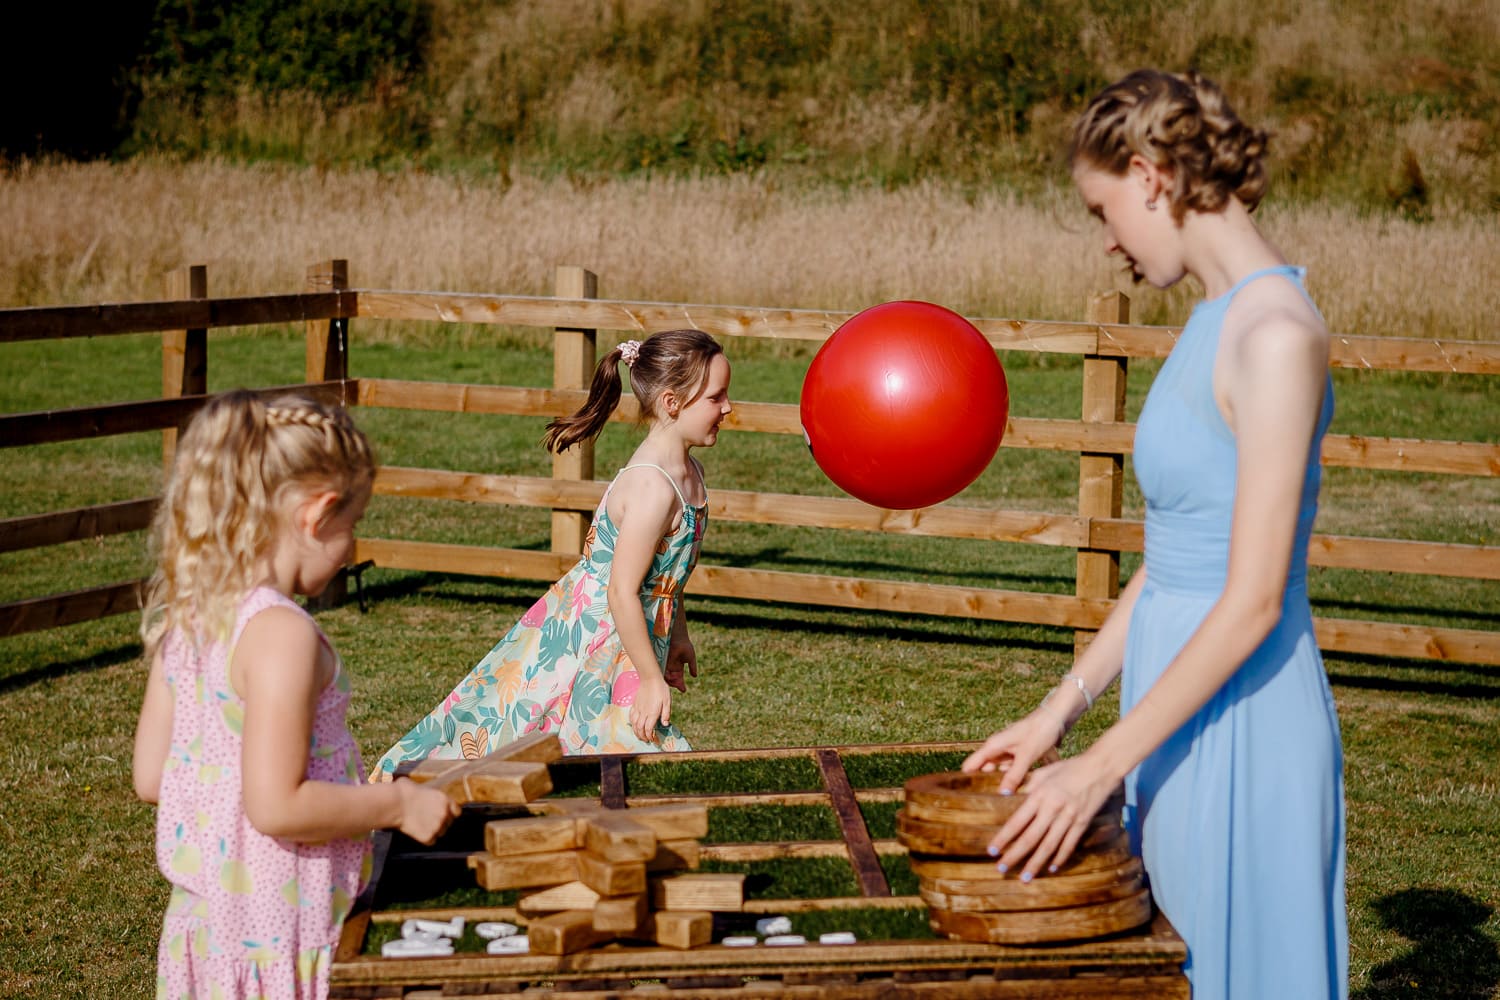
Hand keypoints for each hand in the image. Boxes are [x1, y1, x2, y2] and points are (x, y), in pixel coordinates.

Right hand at [394, 778, 460, 844]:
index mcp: (445, 799)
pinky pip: (431, 841)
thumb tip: (421, 791)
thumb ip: (427, 792)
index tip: (442, 814)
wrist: (393, 804)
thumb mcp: (420, 786)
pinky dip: (425, 839)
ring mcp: (438, 826)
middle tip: (427, 820)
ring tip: (420, 826)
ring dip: (433, 830)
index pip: (456, 811)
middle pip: (449, 823)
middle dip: (440, 822)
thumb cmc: (403, 792)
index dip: (449, 813)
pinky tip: (416, 832)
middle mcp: (445, 813)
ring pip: (440, 833)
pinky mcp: (429, 837)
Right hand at [629, 673, 672, 741]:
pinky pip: (631, 716)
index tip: (652, 740)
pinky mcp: (634, 704)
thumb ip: (666, 714)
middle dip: (642, 737)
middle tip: (646, 740)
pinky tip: (634, 725)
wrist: (650, 678)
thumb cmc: (661, 689)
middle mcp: (643, 712)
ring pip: (634, 724)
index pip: (648, 729)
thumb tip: (665, 724)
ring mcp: (638, 708)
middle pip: (640, 729)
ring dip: (636, 732)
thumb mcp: (667, 701)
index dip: (649, 736)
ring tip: (640, 736)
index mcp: (652, 713)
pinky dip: (632, 723)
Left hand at [663, 636, 697, 692]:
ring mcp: (667, 665)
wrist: (679, 638)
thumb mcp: (690, 658)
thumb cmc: (685, 646)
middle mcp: (672, 668)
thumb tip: (695, 676)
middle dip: (677, 685)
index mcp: (678, 667)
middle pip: (673, 680)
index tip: (684, 690)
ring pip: (667, 678)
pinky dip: (666, 676)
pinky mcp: (663, 662)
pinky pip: (663, 672)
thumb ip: (692, 667)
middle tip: (681, 687)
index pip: (679, 678)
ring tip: (677, 683)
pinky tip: (671, 677)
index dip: (681, 685)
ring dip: (672, 682)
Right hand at [961, 708, 1064, 793]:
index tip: (966, 796)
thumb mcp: (1026, 756)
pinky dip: (1013, 778)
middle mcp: (997, 748)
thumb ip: (1014, 775)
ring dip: (1000, 782)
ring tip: (1002, 801)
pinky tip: (1018, 790)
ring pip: (998, 771)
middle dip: (984, 784)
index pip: (971, 765)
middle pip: (984, 770)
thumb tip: (1001, 794)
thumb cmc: (1039, 732)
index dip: (966, 779)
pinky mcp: (1018, 753)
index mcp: (993, 745)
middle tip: (987, 804)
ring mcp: (1007, 751)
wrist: (1055, 718)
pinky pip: (1011, 769)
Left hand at [985, 753, 1117, 880]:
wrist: (1100, 768)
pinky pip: (1069, 845)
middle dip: (1014, 855)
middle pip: (1031, 838)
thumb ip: (1027, 787)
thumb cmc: (1068, 768)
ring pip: (1049, 846)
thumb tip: (1007, 796)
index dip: (1004, 838)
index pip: (1017, 821)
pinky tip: (1051, 869)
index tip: (992, 850)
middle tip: (1001, 869)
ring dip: (1035, 863)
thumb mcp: (1044, 773)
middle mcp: (1053, 809)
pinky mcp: (1083, 823)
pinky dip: (1060, 858)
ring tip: (1025, 878)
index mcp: (1040, 795)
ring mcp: (1069, 818)